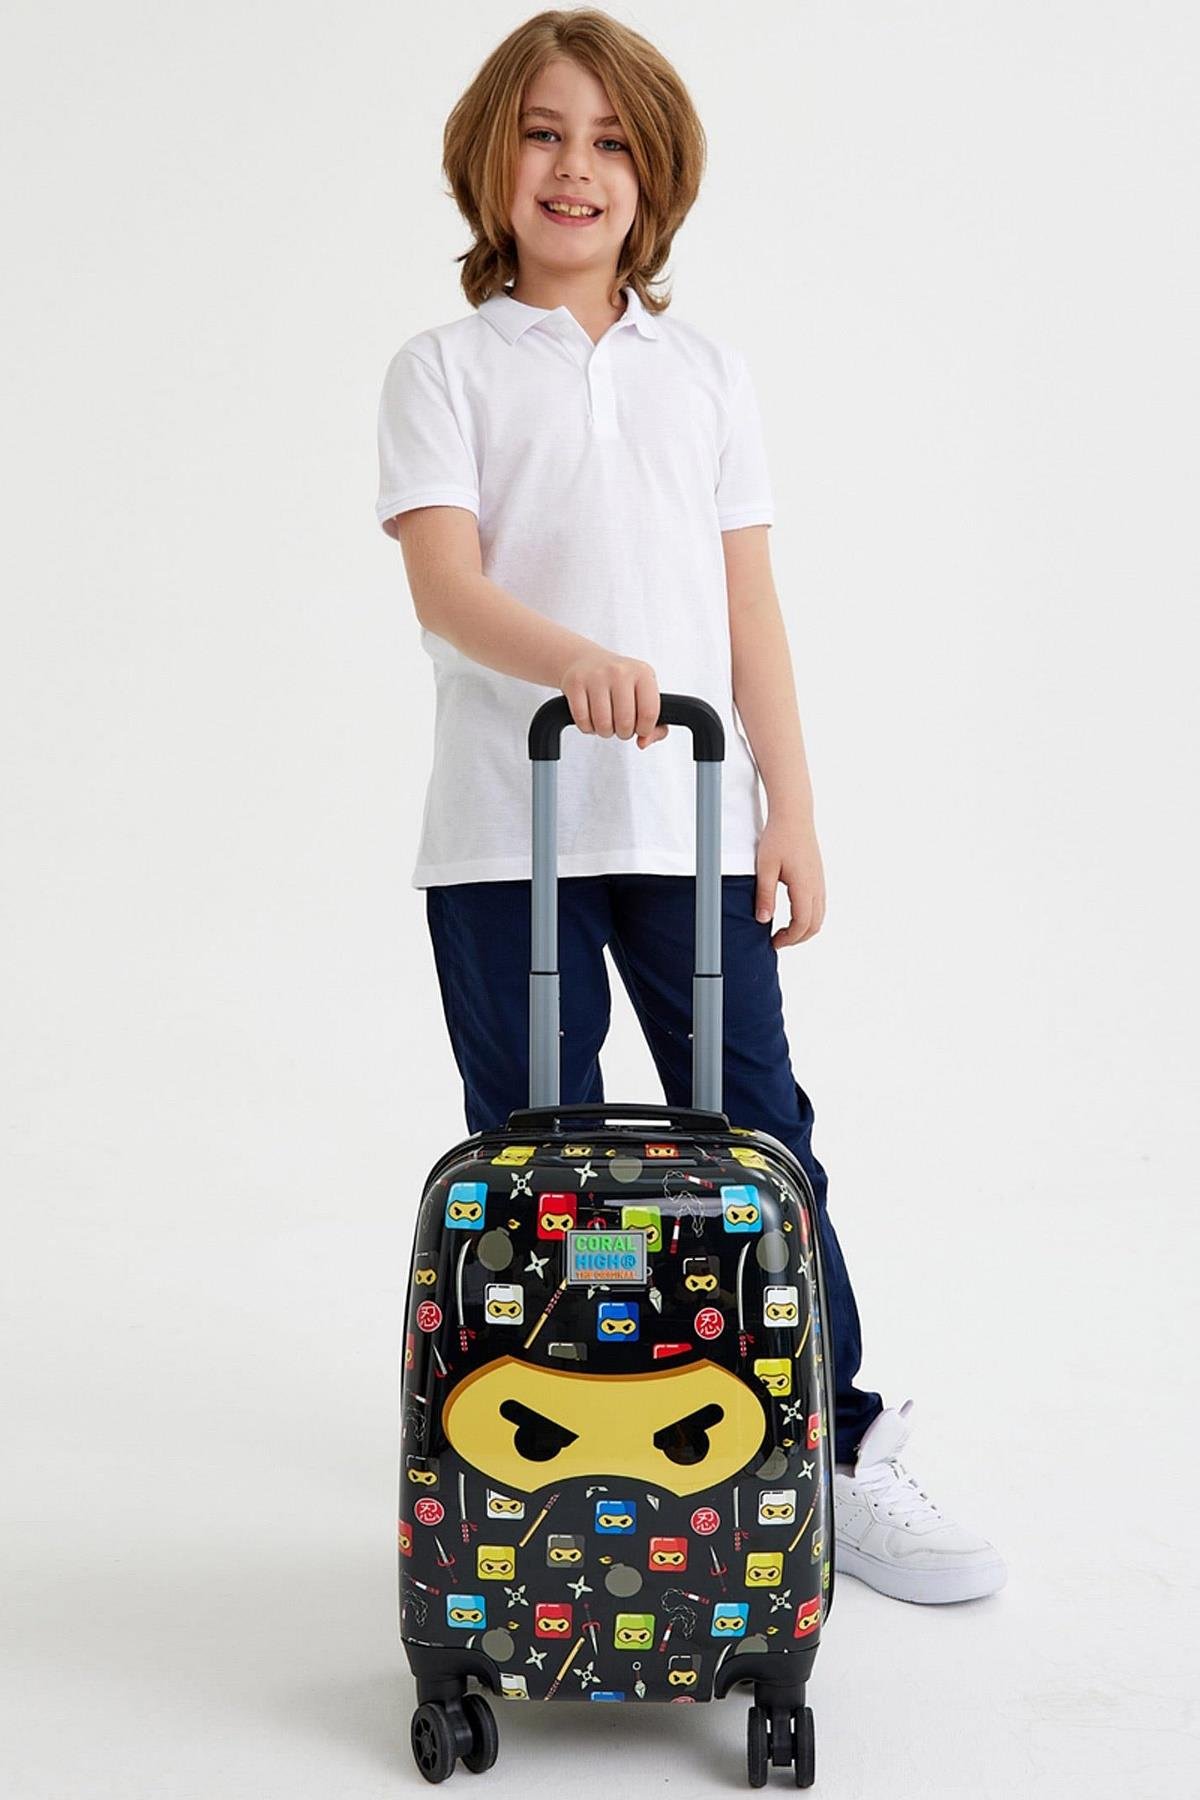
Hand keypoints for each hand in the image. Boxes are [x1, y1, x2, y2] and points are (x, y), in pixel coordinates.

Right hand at [559, 651, 668, 748]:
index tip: (639, 728)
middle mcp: (620, 672)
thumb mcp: (644, 695)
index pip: (649, 713)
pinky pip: (583, 721)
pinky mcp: (575, 684)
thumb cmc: (620, 684)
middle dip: (623, 733)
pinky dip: (588, 727)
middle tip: (620, 725)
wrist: (586, 661)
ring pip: (603, 725)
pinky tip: (592, 717)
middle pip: (625, 723)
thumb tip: (643, 742)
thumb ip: (656, 725)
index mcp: (642, 673)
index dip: (644, 729)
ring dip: (605, 731)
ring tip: (606, 721)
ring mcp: (596, 676)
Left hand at [755, 814, 825, 947]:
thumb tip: (763, 920)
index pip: (801, 924)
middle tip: (777, 940)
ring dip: (803, 928)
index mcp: (804, 887)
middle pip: (814, 925)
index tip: (773, 943)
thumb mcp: (765, 868)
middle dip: (797, 938)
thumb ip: (764, 896)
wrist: (794, 815)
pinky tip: (792, 914)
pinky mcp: (818, 877)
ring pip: (819, 916)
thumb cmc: (779, 838)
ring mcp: (819, 882)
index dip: (788, 939)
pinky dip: (808, 917)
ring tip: (783, 931)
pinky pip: (819, 905)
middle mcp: (816, 887)